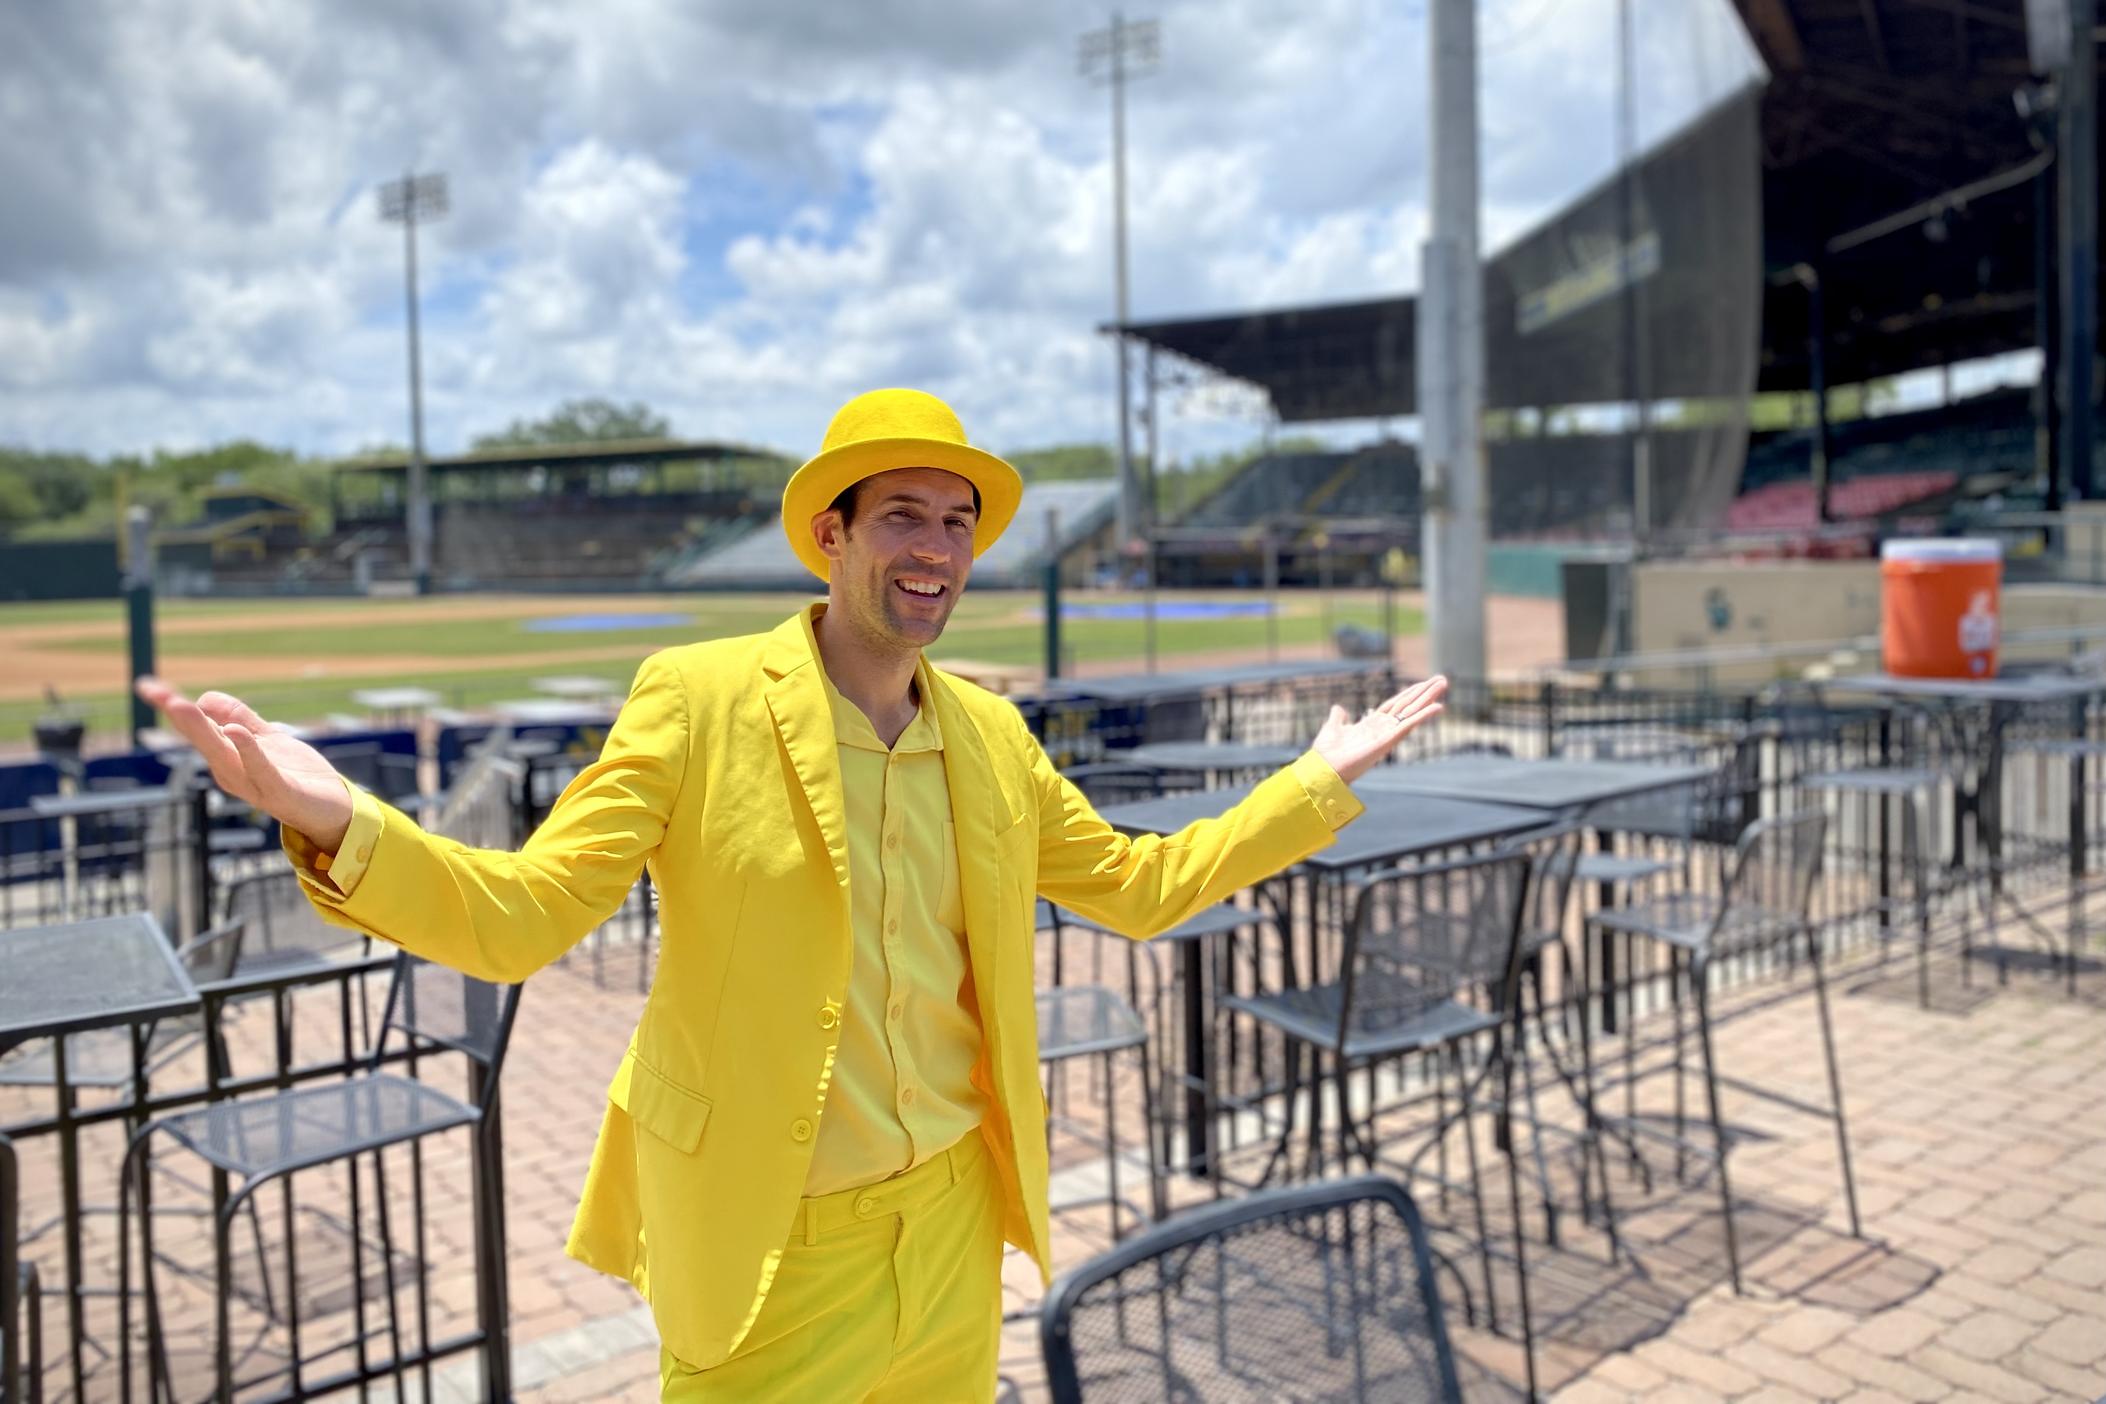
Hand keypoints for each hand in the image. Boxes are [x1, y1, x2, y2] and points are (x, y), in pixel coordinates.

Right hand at [133, 677, 355, 852]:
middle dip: (181, 717)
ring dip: (203, 731)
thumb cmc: (297, 775)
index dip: (173, 707)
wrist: (334, 809)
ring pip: (224, 755)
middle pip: (203, 741)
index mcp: (228, 758)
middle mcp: (233, 773)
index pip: (197, 728)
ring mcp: (254, 784)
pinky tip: (235, 732)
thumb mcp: (267, 738)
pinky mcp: (280, 791)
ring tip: (183, 705)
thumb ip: (240, 718)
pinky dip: (247, 751)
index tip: (146, 686)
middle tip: (157, 694)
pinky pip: (261, 770)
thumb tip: (205, 697)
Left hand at [1311, 675, 1447, 783]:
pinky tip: (1438, 707)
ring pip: (1412, 712)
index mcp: (1372, 725)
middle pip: (1408, 706)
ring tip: (1443, 683)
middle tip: (1442, 680)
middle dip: (1424, 692)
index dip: (1408, 693)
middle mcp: (1383, 729)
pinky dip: (1424, 716)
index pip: (1395, 705)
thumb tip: (1338, 708)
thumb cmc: (1327, 753)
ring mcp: (1388, 735)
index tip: (1423, 683)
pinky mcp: (1388, 741)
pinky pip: (1409, 725)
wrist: (1324, 768)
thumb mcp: (1333, 727)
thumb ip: (1338, 717)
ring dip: (1428, 697)